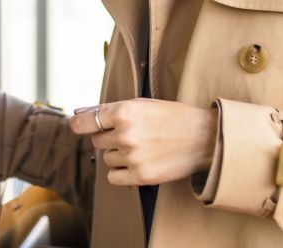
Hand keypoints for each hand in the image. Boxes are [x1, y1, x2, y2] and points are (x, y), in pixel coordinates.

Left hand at [68, 98, 217, 186]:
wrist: (205, 138)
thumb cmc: (173, 117)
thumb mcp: (142, 105)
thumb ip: (108, 110)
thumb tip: (77, 114)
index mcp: (124, 112)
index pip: (84, 122)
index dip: (81, 125)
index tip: (81, 126)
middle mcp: (125, 134)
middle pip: (97, 141)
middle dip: (110, 139)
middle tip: (132, 135)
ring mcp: (133, 157)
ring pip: (107, 160)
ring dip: (118, 156)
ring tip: (142, 148)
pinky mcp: (141, 176)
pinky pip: (113, 178)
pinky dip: (122, 173)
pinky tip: (138, 163)